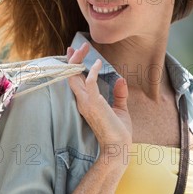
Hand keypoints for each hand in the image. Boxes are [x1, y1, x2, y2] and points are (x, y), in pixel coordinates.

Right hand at [67, 43, 132, 159]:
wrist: (118, 148)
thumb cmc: (119, 132)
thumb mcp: (120, 109)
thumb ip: (119, 95)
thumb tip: (121, 80)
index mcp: (86, 102)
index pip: (74, 79)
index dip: (73, 65)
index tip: (74, 51)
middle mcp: (82, 100)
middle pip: (71, 75)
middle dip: (73, 58)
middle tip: (79, 45)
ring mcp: (86, 102)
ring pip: (74, 76)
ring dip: (78, 60)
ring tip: (85, 48)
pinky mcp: (94, 103)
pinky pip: (88, 82)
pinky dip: (92, 71)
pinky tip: (98, 62)